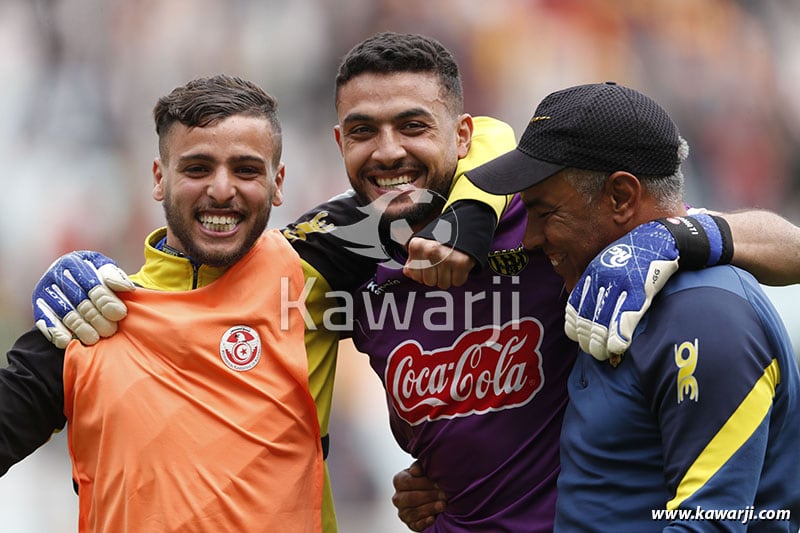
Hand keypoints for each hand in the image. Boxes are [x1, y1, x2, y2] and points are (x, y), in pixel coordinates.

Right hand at [33, 251, 135, 348]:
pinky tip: (68, 341)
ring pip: (65, 312)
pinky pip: (45, 321)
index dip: (106, 299)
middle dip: (96, 316)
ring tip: (95, 338)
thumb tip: (128, 288)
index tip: (120, 314)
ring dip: (80, 327)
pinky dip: (56, 332)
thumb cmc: (95, 275)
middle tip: (110, 330)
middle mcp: (56, 274)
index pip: (91, 282)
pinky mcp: (38, 306)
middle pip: (78, 299)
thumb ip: (116, 277)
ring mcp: (45, 291)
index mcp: (74, 262)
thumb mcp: (105, 270)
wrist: (71, 280)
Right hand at [391, 461, 445, 531]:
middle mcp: (398, 498)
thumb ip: (419, 466)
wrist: (431, 496)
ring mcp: (403, 512)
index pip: (408, 482)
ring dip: (430, 508)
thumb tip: (415, 471)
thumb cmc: (426, 480)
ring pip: (413, 512)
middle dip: (429, 496)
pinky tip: (433, 518)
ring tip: (443, 505)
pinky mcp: (411, 524)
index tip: (437, 483)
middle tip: (444, 494)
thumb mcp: (423, 470)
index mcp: (399, 481)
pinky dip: (424, 522)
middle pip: (411, 498)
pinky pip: (416, 525)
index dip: (424, 483)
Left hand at [403, 237, 474, 288]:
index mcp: (417, 245)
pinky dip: (460, 277)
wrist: (467, 224)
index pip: (415, 275)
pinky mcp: (461, 263)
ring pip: (443, 284)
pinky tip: (459, 265)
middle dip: (436, 276)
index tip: (430, 264)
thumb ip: (413, 259)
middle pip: (429, 282)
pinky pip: (457, 282)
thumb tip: (409, 272)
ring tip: (451, 263)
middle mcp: (430, 251)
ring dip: (448, 277)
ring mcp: (445, 257)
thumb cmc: (443, 237)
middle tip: (443, 264)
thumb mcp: (423, 243)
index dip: (423, 273)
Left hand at [565, 221, 679, 360]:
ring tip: (604, 354)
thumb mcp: (609, 264)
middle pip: (586, 319)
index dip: (575, 328)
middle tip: (594, 353)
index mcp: (592, 274)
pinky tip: (619, 347)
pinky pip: (624, 319)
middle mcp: (602, 279)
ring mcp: (620, 285)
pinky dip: (619, 337)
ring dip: (601, 344)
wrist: (662, 238)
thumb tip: (589, 312)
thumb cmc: (637, 255)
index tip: (580, 340)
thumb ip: (598, 285)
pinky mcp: (640, 290)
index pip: (574, 308)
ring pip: (602, 323)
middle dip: (588, 340)